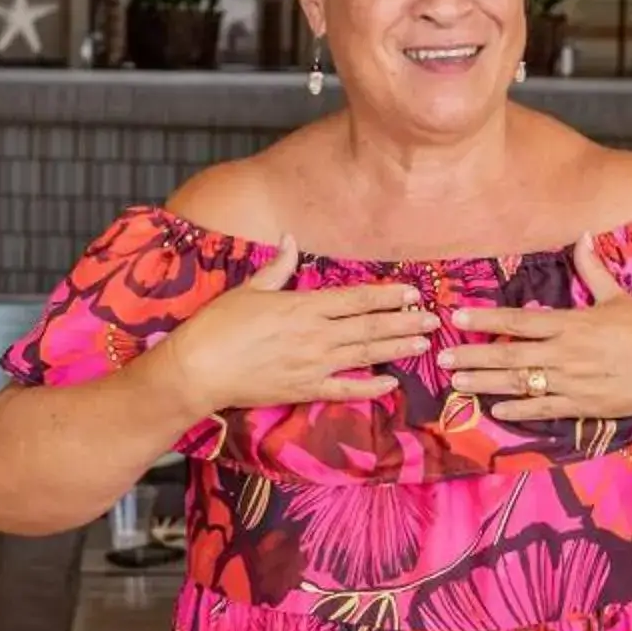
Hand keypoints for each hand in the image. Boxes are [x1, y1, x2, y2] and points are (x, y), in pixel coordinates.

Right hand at [156, 237, 439, 414]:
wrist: (198, 370)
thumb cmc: (218, 326)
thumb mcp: (248, 290)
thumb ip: (276, 268)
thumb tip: (289, 240)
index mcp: (303, 307)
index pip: (355, 299)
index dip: (386, 296)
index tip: (411, 292)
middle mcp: (315, 335)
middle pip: (369, 327)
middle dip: (404, 321)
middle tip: (433, 319)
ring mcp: (312, 365)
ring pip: (365, 356)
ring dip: (396, 349)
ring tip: (424, 344)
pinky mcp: (304, 390)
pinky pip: (345, 390)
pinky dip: (370, 388)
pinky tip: (391, 385)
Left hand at [443, 236, 631, 426]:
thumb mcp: (619, 296)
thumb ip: (593, 270)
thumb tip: (583, 235)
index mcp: (571, 324)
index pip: (518, 320)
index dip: (485, 319)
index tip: (456, 316)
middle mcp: (565, 354)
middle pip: (509, 355)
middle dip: (472, 357)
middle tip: (440, 358)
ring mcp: (572, 383)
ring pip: (519, 384)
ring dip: (486, 384)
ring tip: (457, 384)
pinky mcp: (583, 406)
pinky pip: (544, 410)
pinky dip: (519, 410)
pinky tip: (496, 410)